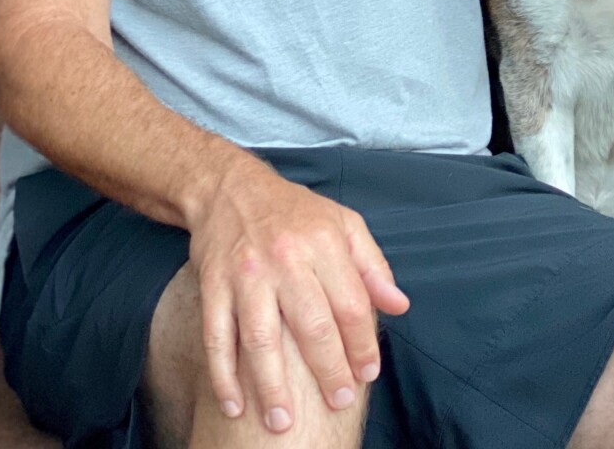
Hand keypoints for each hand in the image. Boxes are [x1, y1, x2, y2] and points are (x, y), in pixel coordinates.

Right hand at [188, 159, 408, 430]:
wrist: (230, 189)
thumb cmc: (295, 211)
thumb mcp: (344, 223)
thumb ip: (373, 265)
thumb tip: (400, 305)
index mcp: (324, 242)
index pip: (351, 302)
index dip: (362, 342)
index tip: (369, 373)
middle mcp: (286, 259)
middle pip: (311, 325)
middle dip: (328, 370)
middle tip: (339, 402)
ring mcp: (246, 275)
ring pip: (261, 340)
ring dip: (273, 387)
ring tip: (284, 423)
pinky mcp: (213, 287)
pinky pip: (217, 339)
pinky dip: (224, 376)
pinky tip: (235, 406)